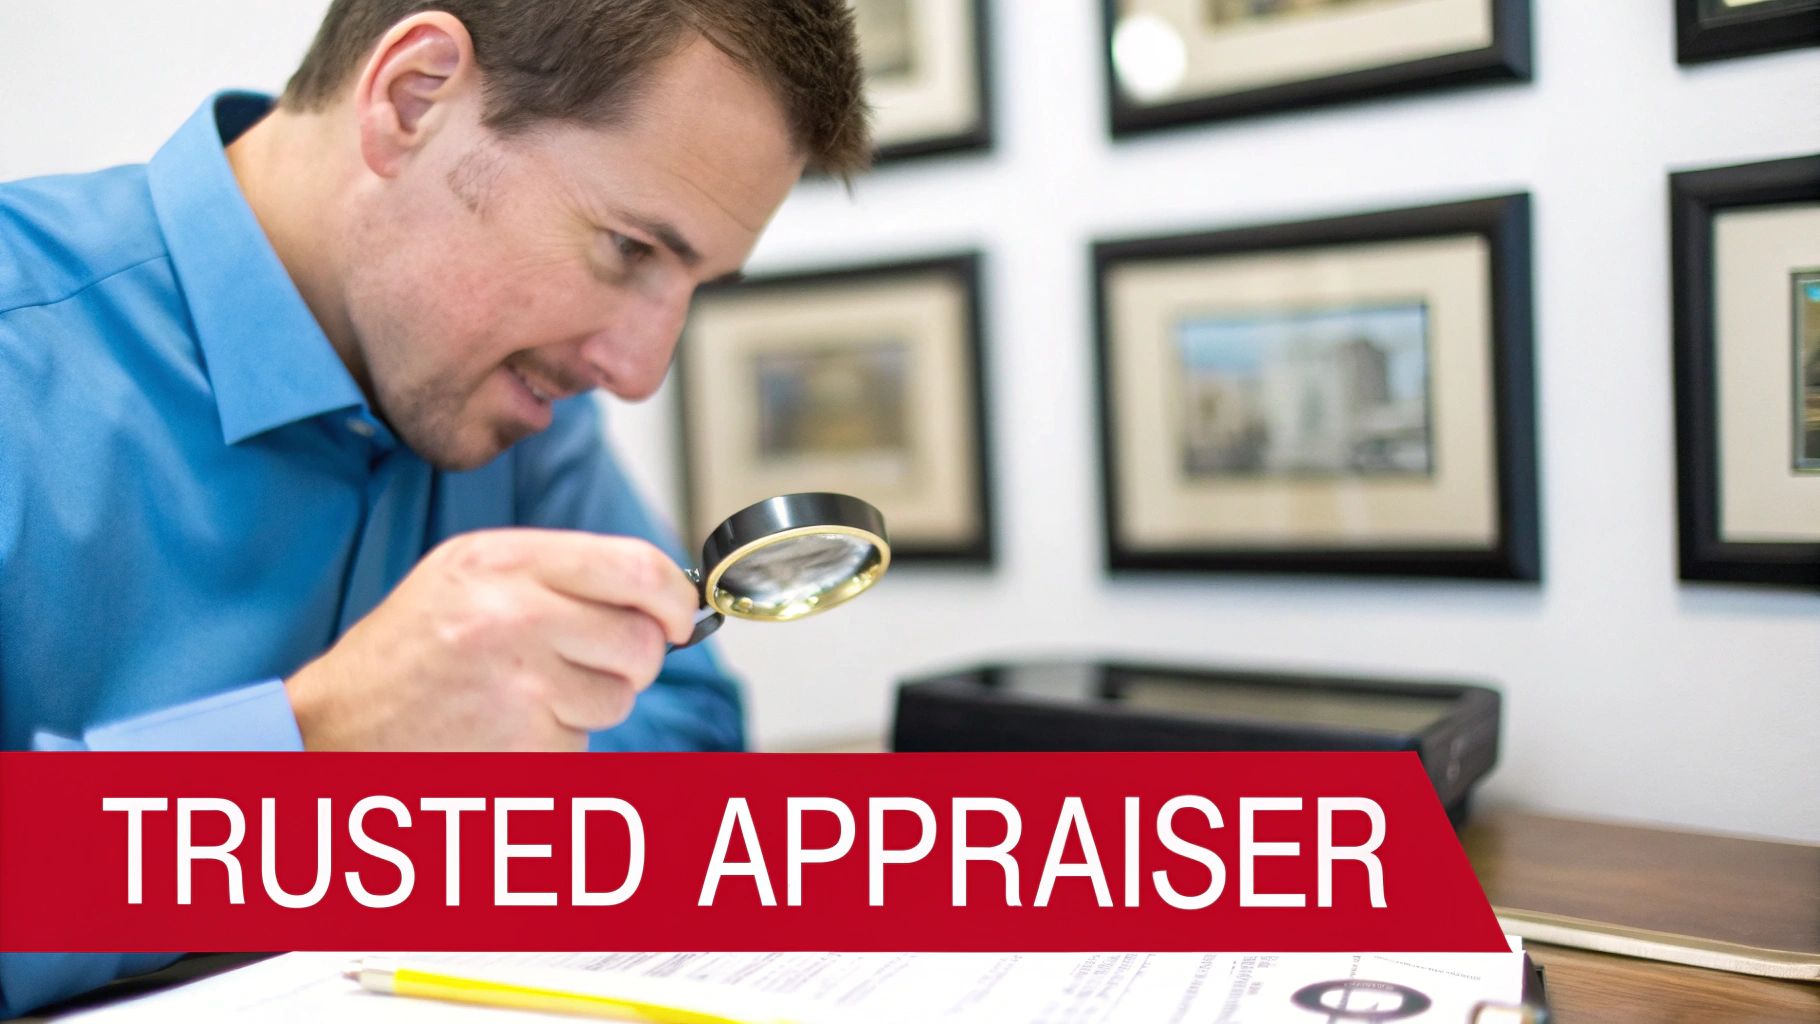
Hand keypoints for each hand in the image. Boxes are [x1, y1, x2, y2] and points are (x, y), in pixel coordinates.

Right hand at [284, 529, 699, 750]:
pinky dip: (558, 741)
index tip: (681, 616)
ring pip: (619, 697)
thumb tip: (658, 591)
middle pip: (642, 641)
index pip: (636, 567)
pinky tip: (506, 728)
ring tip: (525, 695)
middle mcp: (513, 616)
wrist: (335, 728)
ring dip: (591, 703)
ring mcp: (520, 686)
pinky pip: (584, 741)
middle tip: (599, 663)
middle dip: (637, 660)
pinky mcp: (523, 746)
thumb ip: (559, 572)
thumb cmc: (408, 652)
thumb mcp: (468, 575)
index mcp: (502, 561)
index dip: (675, 598)